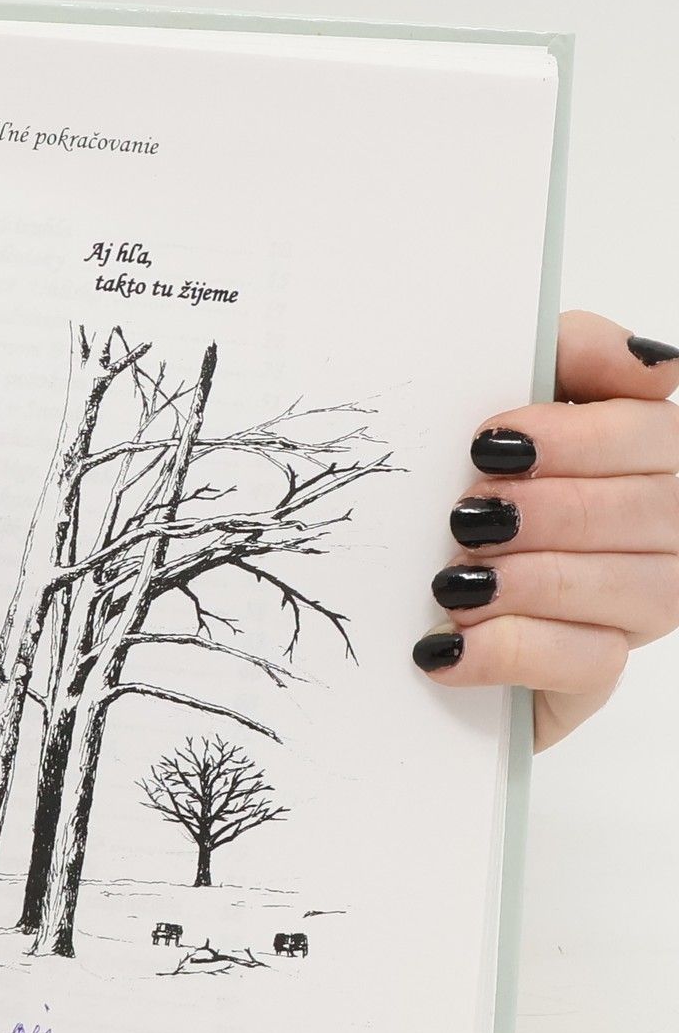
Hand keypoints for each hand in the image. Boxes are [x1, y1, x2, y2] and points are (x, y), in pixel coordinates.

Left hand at [415, 311, 678, 746]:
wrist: (381, 600)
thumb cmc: (446, 486)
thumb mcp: (490, 404)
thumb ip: (568, 353)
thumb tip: (648, 362)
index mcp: (646, 452)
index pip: (661, 432)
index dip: (585, 436)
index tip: (492, 441)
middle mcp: (663, 529)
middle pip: (661, 510)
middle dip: (555, 510)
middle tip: (468, 514)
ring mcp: (635, 609)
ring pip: (643, 589)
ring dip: (535, 580)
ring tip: (454, 579)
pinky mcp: (590, 678)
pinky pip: (589, 664)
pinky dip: (511, 649)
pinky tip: (446, 641)